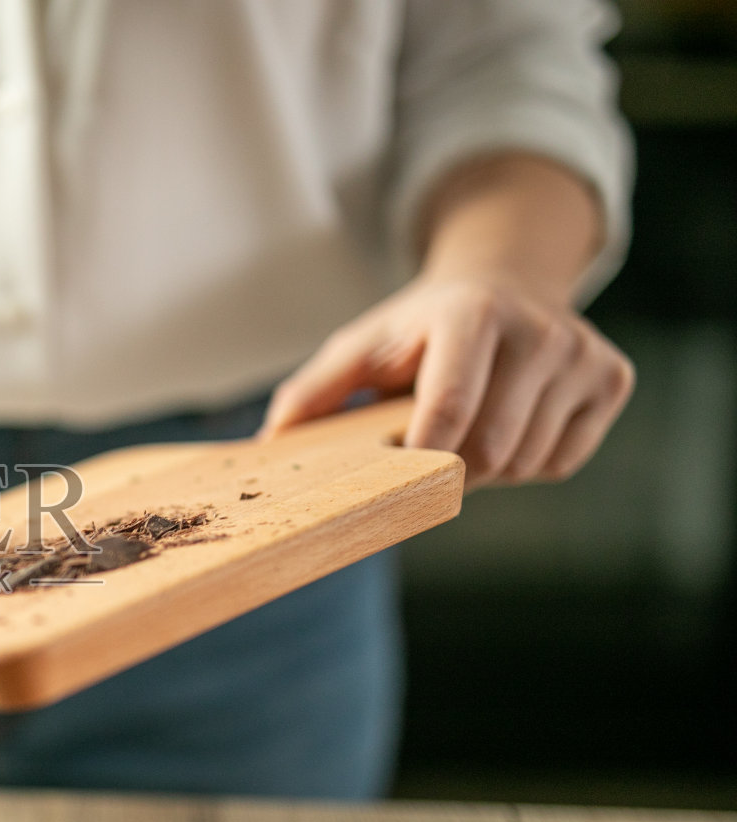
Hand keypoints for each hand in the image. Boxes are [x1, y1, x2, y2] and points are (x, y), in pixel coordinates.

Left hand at [259, 275, 633, 488]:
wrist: (506, 283)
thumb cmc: (417, 330)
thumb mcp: (361, 346)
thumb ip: (315, 391)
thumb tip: (270, 442)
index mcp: (471, 314)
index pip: (450, 409)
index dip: (420, 459)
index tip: (396, 477)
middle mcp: (538, 329)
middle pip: (489, 450)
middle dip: (447, 470)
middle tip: (424, 452)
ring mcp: (583, 354)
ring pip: (524, 462)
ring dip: (486, 468)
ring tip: (468, 428)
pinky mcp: (612, 379)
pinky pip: (560, 462)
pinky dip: (527, 463)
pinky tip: (510, 424)